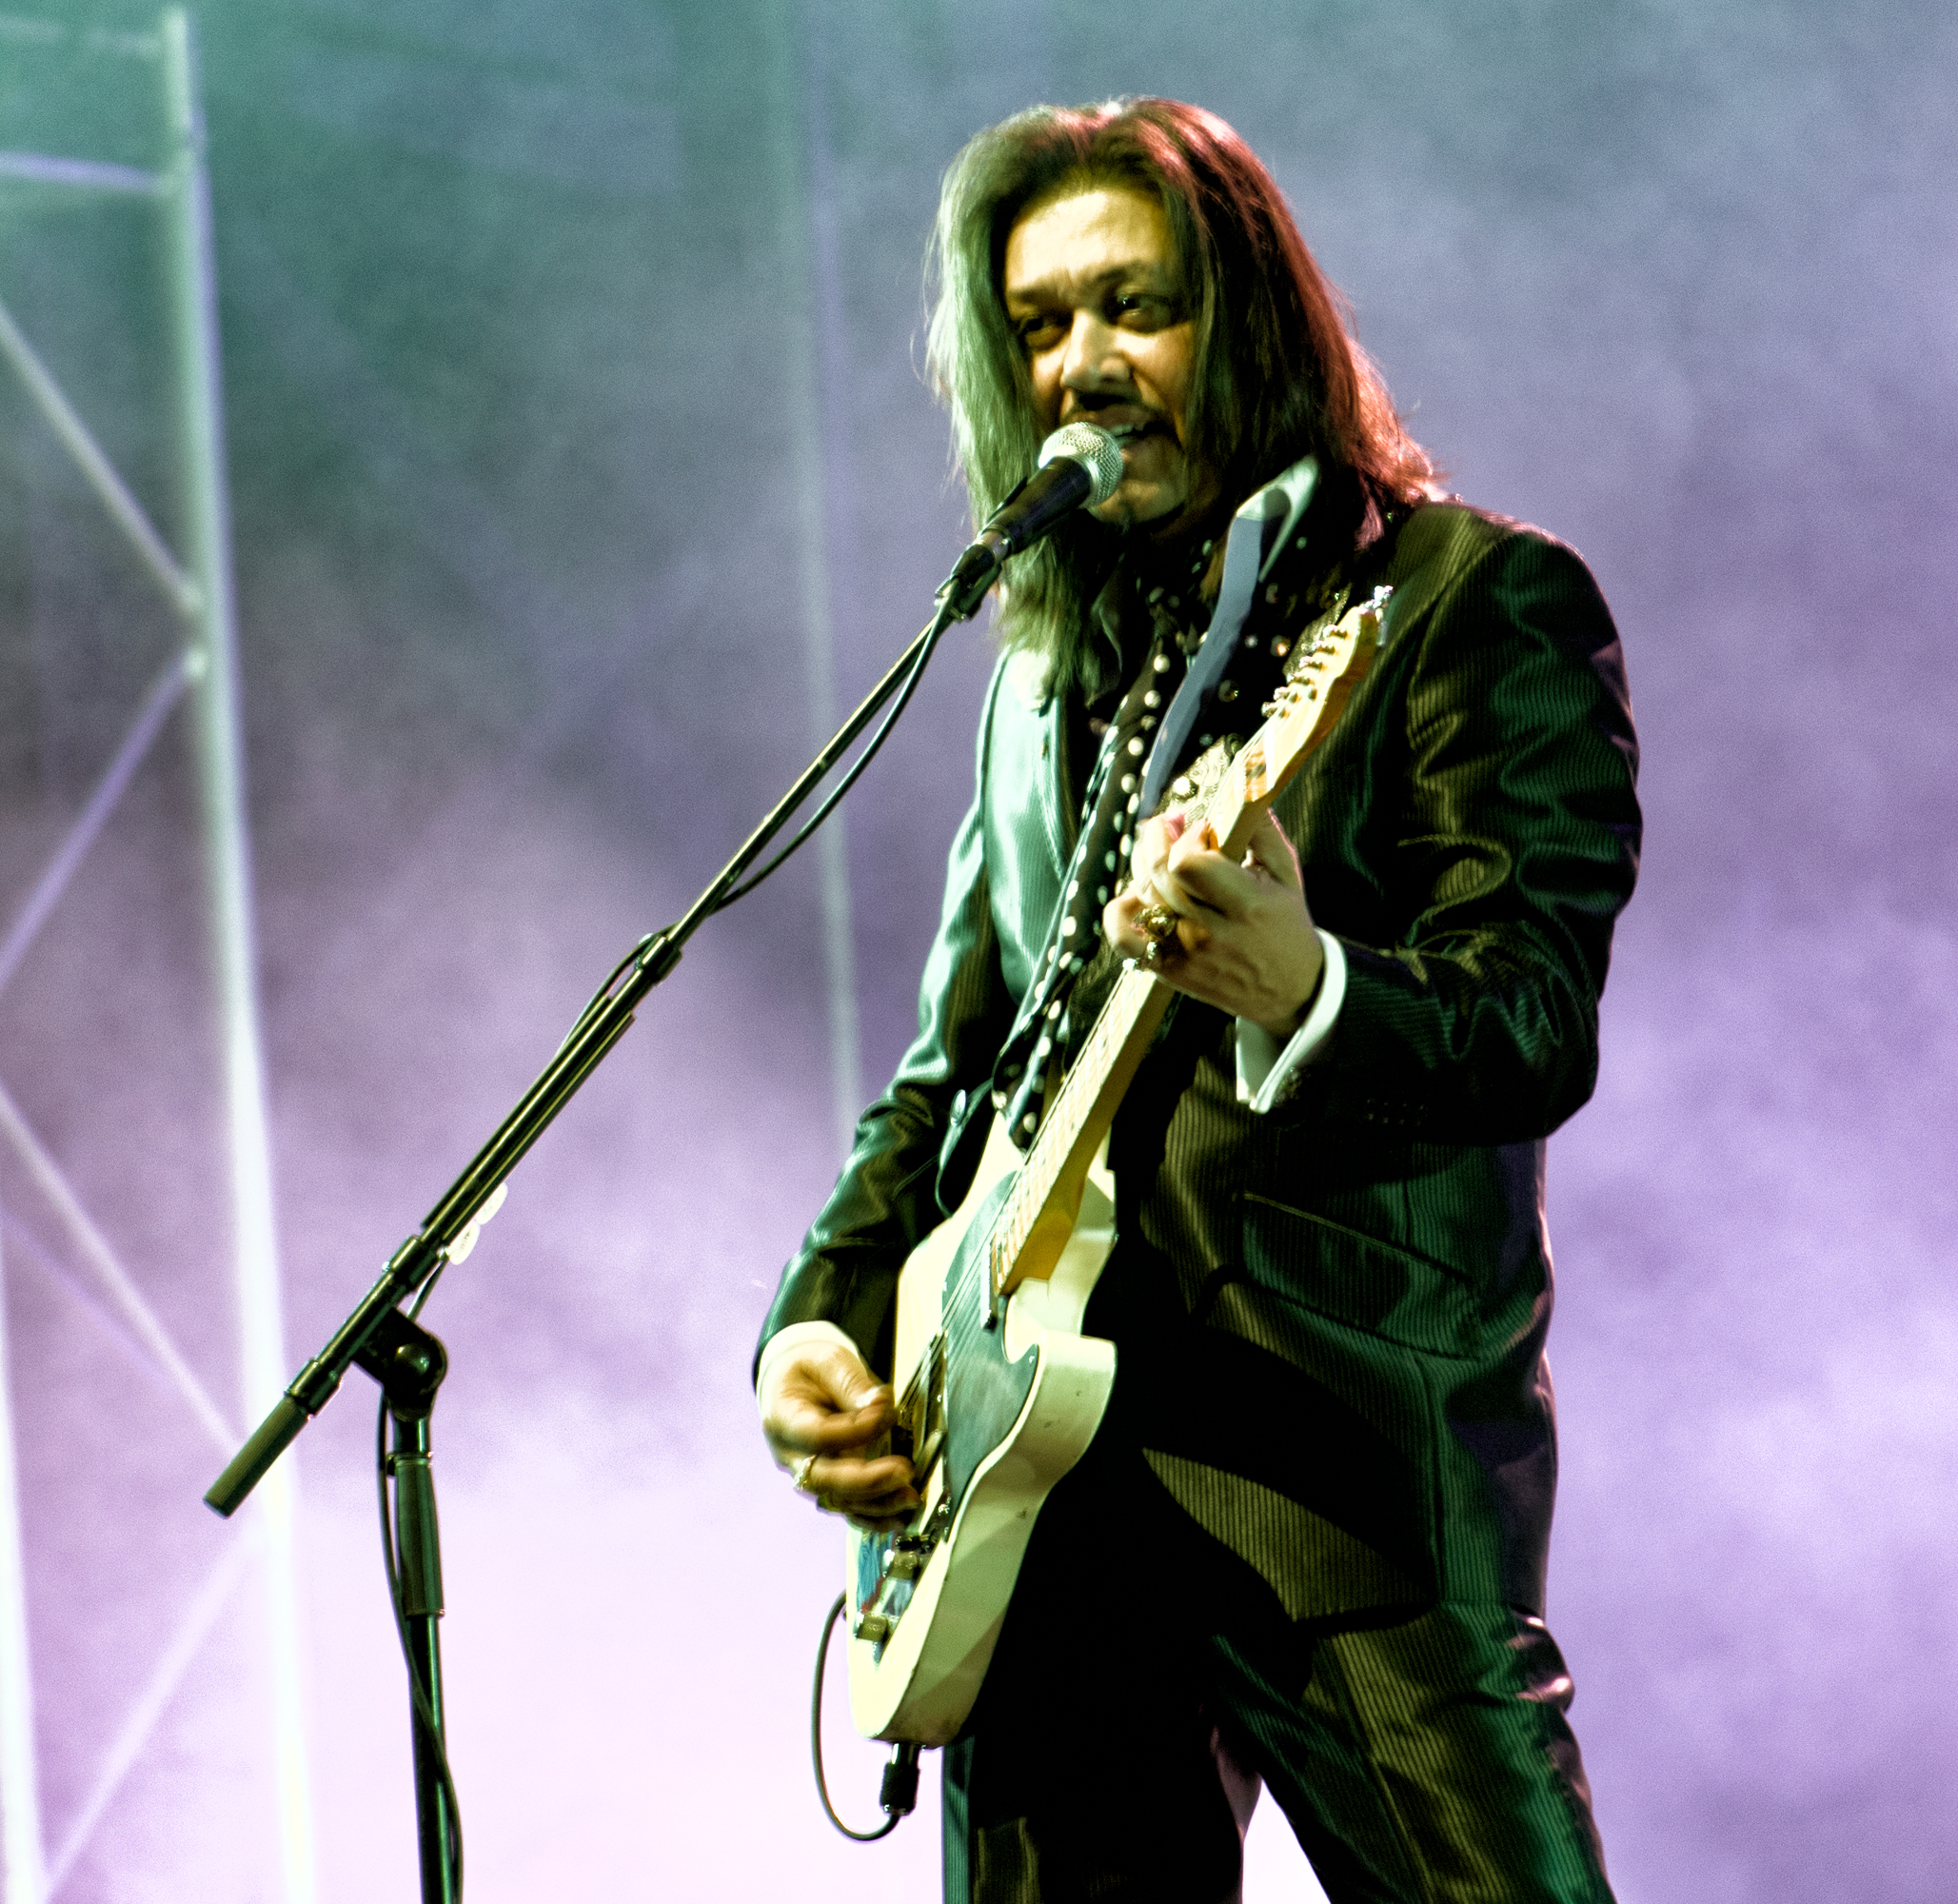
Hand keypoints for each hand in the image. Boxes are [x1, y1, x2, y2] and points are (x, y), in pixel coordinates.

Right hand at [760, 1339, 918, 1532]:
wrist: (796, 1383)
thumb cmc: (811, 1370)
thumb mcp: (829, 1361)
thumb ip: (853, 1384)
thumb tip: (881, 1405)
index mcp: (783, 1418)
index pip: (816, 1435)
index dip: (853, 1431)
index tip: (886, 1415)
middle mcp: (791, 1455)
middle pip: (824, 1479)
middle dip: (867, 1481)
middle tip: (904, 1472)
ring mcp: (808, 1476)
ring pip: (838, 1501)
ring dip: (877, 1504)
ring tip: (911, 1497)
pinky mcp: (828, 1486)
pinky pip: (848, 1509)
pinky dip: (875, 1517)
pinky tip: (901, 1517)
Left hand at [1103, 808, 1323, 1038]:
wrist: (1290, 988)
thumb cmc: (1285, 921)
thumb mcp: (1285, 872)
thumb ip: (1260, 828)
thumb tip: (1238, 785)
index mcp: (1246, 904)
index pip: (1189, 863)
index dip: (1188, 838)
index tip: (1202, 832)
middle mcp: (1211, 932)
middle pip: (1158, 874)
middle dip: (1157, 836)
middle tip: (1170, 824)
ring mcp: (1185, 954)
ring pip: (1141, 898)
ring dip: (1142, 864)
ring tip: (1161, 853)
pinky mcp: (1168, 970)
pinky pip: (1124, 939)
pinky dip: (1118, 913)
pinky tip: (1133, 895)